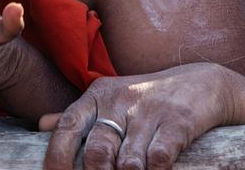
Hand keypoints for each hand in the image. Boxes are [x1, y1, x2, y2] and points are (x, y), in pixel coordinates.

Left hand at [40, 64, 244, 169]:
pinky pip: (158, 159)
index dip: (57, 157)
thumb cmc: (148, 97)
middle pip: (97, 151)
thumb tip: (42, 125)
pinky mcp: (178, 122)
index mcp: (98, 95)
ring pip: (127, 162)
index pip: (68, 126)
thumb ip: (77, 114)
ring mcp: (149, 111)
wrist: (203, 82)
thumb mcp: (110, 98)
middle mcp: (119, 100)